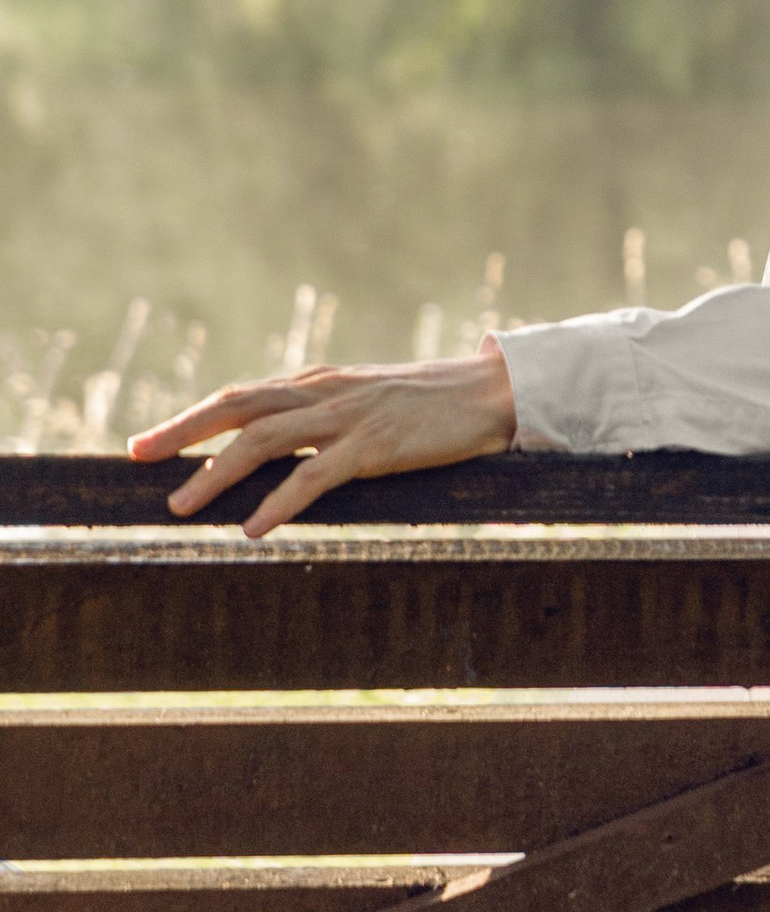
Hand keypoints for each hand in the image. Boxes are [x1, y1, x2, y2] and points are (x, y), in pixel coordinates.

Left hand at [129, 337, 519, 537]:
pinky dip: (279, 502)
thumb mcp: (367, 401)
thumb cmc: (432, 405)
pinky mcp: (374, 447)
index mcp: (318, 382)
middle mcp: (323, 392)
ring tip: (180, 507)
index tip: (146, 443)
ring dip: (216, 475)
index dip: (189, 418)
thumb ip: (324, 416)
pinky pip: (315, 477)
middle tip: (136, 457)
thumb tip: (284, 447)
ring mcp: (347, 418)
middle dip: (180, 433)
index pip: (238, 396)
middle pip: (235, 408)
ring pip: (263, 441)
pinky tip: (254, 529)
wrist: (491, 393)